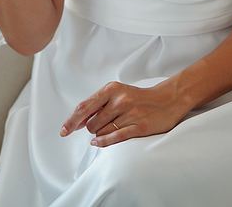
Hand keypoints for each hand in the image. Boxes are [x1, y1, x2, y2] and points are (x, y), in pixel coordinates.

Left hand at [60, 80, 189, 147]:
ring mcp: (130, 113)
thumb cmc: (138, 98)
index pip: (84, 107)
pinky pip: (115, 138)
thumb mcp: (117, 93)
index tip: (63, 131)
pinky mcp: (140, 126)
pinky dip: (103, 143)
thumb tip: (76, 121)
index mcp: (112, 89)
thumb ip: (97, 105)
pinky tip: (97, 143)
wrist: (167, 99)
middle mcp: (120, 99)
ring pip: (101, 132)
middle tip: (104, 124)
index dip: (71, 121)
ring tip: (115, 126)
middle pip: (91, 123)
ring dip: (102, 134)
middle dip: (92, 128)